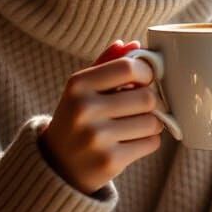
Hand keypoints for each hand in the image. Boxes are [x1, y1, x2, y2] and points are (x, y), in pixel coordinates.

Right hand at [41, 40, 163, 194]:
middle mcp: (84, 110)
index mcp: (78, 85)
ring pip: (153, 122)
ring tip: (136, 124)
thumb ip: (107, 63)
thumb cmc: (77, 118)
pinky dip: (148, 141)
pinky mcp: (109, 162)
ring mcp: (96, 138)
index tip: (144, 80)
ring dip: (153, 122)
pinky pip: (151, 143)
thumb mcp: (83, 88)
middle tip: (142, 106)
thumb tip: (133, 44)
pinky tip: (131, 141)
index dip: (146, 72)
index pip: (128, 67)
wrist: (58, 166)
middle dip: (151, 101)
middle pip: (147, 97)